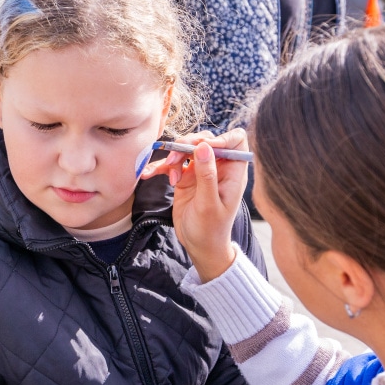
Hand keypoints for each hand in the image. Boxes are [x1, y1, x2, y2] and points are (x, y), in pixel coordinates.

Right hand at [144, 129, 248, 281]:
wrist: (199, 247)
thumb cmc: (210, 230)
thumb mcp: (208, 204)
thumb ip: (207, 175)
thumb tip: (204, 146)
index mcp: (233, 172)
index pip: (236, 140)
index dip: (222, 137)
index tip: (202, 147)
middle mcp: (219, 168)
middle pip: (206, 141)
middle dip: (189, 144)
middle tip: (175, 159)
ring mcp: (201, 171)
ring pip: (187, 149)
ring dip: (174, 156)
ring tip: (169, 175)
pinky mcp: (186, 178)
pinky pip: (173, 164)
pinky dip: (160, 167)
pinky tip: (149, 174)